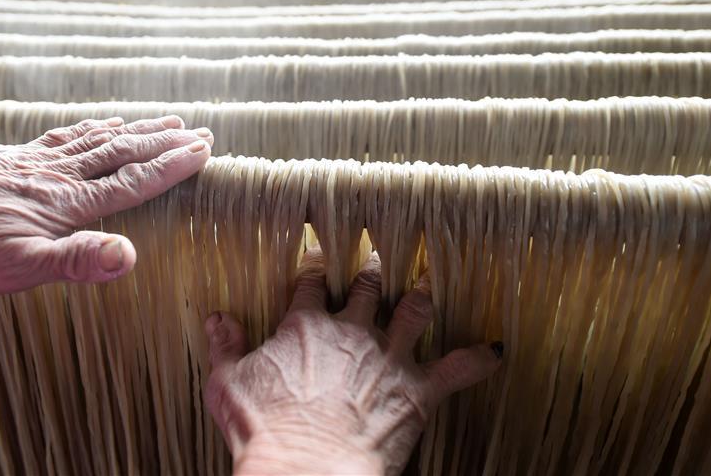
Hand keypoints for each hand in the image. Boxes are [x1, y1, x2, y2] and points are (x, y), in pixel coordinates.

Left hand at [0, 116, 212, 293]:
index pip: (131, 180)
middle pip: (123, 152)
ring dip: (137, 130)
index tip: (204, 151)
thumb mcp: (17, 268)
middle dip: (165, 143)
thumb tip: (129, 258)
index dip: (171, 166)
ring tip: (166, 120)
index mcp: (66, 202)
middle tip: (202, 131)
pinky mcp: (14, 160)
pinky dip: (93, 127)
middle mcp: (57, 175)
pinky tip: (99, 125)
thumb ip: (75, 261)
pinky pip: (65, 136)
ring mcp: (35, 163)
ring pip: (98, 139)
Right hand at [204, 249, 502, 474]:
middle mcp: (351, 331)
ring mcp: (388, 358)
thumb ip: (224, 346)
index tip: (319, 255)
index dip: (315, 265)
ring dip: (423, 297)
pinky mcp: (417, 391)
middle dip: (374, 271)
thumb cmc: (262, 430)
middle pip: (368, 286)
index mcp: (306, 325)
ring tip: (430, 283)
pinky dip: (478, 358)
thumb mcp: (226, 385)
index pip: (312, 281)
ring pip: (414, 311)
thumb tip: (216, 318)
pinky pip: (458, 368)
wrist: (306, 469)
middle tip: (379, 259)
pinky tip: (494, 349)